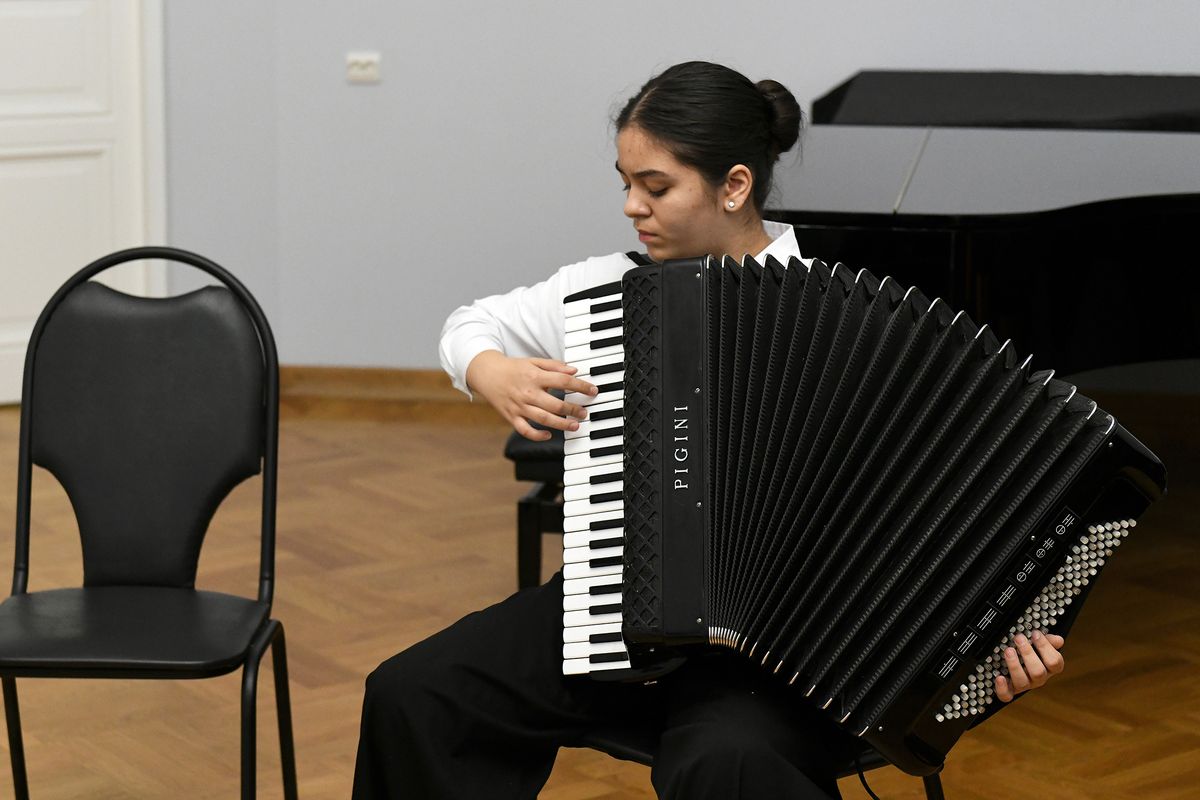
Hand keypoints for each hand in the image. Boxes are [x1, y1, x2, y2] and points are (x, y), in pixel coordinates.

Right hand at [466, 350, 597, 440]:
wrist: (487, 374)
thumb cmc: (513, 368)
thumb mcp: (533, 362)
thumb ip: (554, 366)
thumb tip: (574, 371)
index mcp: (535, 376)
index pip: (563, 381)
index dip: (581, 386)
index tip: (593, 391)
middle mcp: (528, 392)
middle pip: (555, 404)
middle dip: (573, 409)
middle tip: (584, 412)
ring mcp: (519, 406)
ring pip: (543, 419)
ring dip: (561, 424)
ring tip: (575, 426)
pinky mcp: (511, 417)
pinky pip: (525, 430)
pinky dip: (537, 435)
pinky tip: (549, 435)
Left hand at [995, 630, 1064, 701]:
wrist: (1009, 665)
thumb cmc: (1028, 652)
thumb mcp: (1037, 644)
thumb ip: (1048, 641)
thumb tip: (1058, 640)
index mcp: (1048, 667)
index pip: (1055, 662)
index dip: (1046, 647)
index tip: (1035, 633)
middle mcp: (1038, 678)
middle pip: (1038, 672)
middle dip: (1028, 654)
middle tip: (1019, 638)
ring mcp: (1024, 685)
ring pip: (1023, 682)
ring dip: (1015, 666)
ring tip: (1008, 650)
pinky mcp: (1009, 691)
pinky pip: (1007, 696)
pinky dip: (1002, 688)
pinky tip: (999, 677)